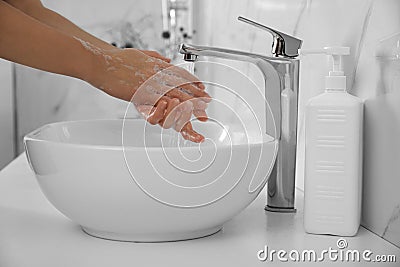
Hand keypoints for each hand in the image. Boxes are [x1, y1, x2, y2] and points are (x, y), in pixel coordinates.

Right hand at [87, 46, 209, 141]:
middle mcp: (156, 73)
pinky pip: (159, 103)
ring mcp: (150, 84)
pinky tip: (180, 115)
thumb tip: (167, 59)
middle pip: (182, 85)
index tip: (203, 87)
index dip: (193, 81)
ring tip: (200, 111)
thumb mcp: (140, 54)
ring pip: (175, 95)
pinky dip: (171, 109)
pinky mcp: (141, 94)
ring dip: (190, 104)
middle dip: (197, 95)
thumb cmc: (117, 59)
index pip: (180, 73)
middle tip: (207, 103)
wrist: (100, 62)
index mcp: (157, 64)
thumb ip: (155, 57)